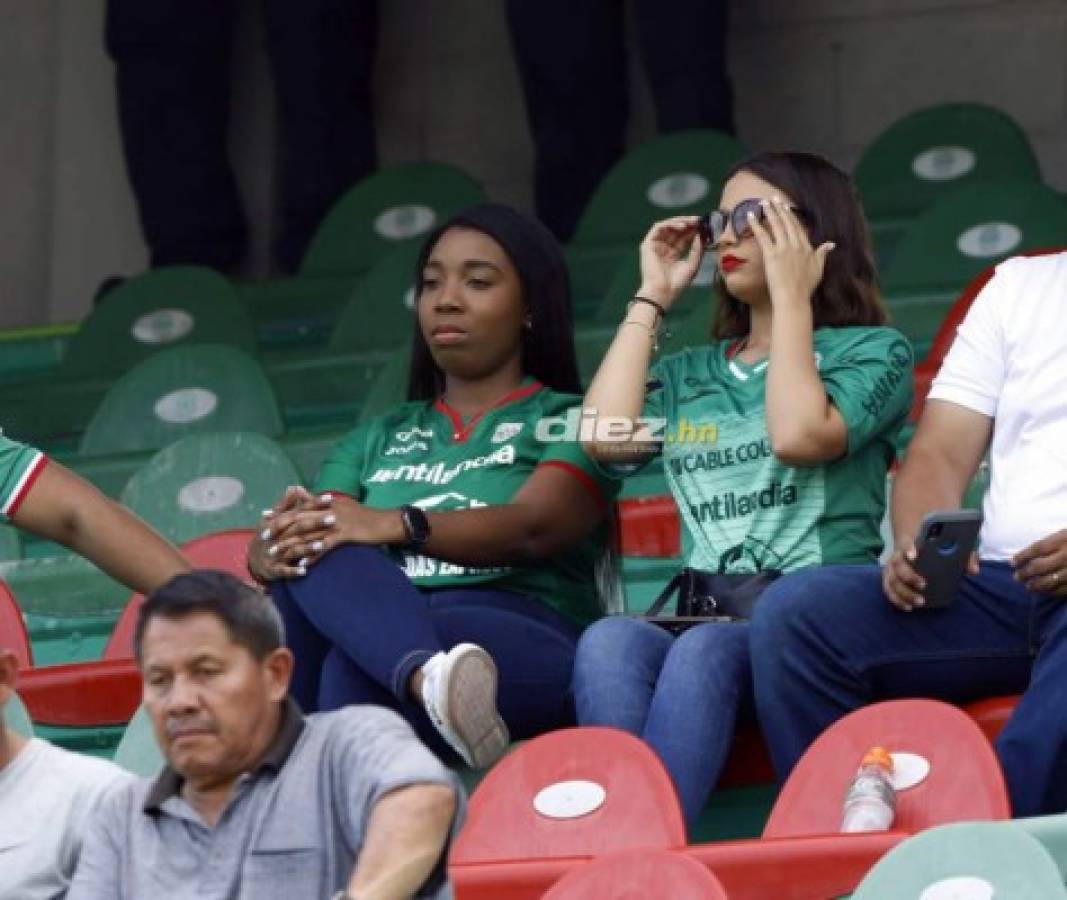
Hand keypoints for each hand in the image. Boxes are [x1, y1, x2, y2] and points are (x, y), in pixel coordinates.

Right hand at [247, 486, 325, 580]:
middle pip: (297, 529)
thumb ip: (286, 505)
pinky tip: (305, 571)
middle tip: (334, 518)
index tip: (330, 497)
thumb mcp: (274, 520)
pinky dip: (293, 571)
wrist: (254, 560)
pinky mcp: (274, 569)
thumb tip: (295, 487)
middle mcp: (276, 537)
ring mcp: (275, 554)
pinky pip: (284, 571)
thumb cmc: (270, 536)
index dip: (313, 503)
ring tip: (322, 545)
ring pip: (292, 549)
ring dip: (306, 548)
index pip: (298, 511)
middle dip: (315, 523)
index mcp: (277, 523)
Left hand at [265, 495, 406, 567]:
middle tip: (263, 538)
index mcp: (328, 502)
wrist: (387, 522)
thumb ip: (324, 502)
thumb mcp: (344, 505)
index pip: (299, 506)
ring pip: (308, 533)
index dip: (281, 512)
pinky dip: (312, 555)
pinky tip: (302, 563)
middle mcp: (330, 509)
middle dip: (278, 529)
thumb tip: (309, 497)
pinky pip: (325, 546)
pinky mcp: (346, 534)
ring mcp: (337, 521)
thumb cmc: (366, 516)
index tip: (264, 518)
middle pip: (298, 518)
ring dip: (290, 544)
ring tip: (276, 554)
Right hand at [635, 216, 705, 309]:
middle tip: (700, 220)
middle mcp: (664, 248)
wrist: (662, 292)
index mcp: (674, 254)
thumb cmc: (677, 283)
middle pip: (677, 230)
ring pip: (668, 226)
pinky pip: (658, 228)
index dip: (694, 230)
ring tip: (692, 222)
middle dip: (689, 224)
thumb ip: (697, 249)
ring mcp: (656, 246)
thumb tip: (701, 235)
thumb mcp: (692, 265)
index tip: (705, 225)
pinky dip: (670, 224)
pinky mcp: (648, 244)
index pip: (684, 237)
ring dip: (680, 222)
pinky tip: (682, 226)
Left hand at [747, 197, 833, 307]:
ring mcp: (783, 249)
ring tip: (763, 203)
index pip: (797, 227)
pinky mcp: (771, 255)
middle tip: (773, 199)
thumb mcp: (818, 269)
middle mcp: (795, 245)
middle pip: (786, 223)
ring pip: (776, 225)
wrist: (793, 298)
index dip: (790, 216)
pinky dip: (756, 225)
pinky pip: (763, 236)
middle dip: (779, 209)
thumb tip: (831, 244)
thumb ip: (823, 254)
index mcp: (806, 247)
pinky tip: (750, 217)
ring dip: (769, 212)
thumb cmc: (805, 287)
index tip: (785, 207)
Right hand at [882, 537, 978, 610]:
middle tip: (924, 585)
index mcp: (911, 543)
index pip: (905, 543)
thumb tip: (973, 570)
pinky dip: (897, 600)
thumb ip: (965, 555)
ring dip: (904, 592)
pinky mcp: (890, 579)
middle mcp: (897, 555)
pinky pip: (889, 590)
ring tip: (920, 602)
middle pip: (897, 565)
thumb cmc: (936, 546)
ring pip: (892, 580)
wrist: (915, 546)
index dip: (908, 549)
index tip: (915, 556)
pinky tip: (909, 607)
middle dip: (909, 576)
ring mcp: (891, 568)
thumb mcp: (954, 546)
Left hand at [1013, 530, 1066, 595]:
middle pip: (1038, 566)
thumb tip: (1029, 555)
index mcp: (1063, 539)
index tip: (1012, 562)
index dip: (1021, 557)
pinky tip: (1043, 592)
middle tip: (1016, 577)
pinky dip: (1049, 592)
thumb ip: (1052, 542)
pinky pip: (1061, 590)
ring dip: (1034, 585)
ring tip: (1027, 586)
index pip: (1036, 549)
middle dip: (1024, 573)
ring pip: (1048, 581)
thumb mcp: (1066, 534)